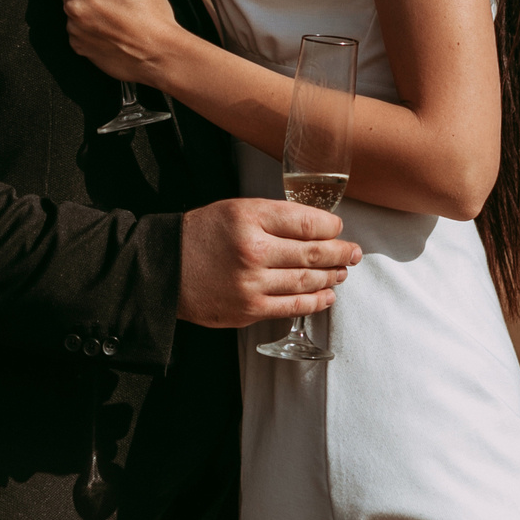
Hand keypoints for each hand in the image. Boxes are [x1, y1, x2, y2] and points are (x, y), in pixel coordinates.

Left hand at [42, 0, 183, 85]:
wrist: (159, 56)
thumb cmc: (153, 15)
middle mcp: (75, 5)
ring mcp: (74, 28)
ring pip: (70, 7)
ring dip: (83, 4)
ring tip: (111, 9)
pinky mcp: (78, 47)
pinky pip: (75, 29)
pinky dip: (86, 25)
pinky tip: (108, 26)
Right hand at [177, 199, 358, 327]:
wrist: (165, 269)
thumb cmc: (202, 236)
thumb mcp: (235, 210)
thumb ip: (272, 216)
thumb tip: (316, 228)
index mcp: (248, 218)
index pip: (304, 221)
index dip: (329, 226)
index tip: (338, 227)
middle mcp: (252, 250)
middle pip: (311, 252)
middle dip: (340, 253)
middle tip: (354, 252)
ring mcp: (251, 283)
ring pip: (306, 281)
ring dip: (330, 277)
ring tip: (342, 272)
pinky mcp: (249, 309)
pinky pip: (292, 307)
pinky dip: (314, 301)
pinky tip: (327, 295)